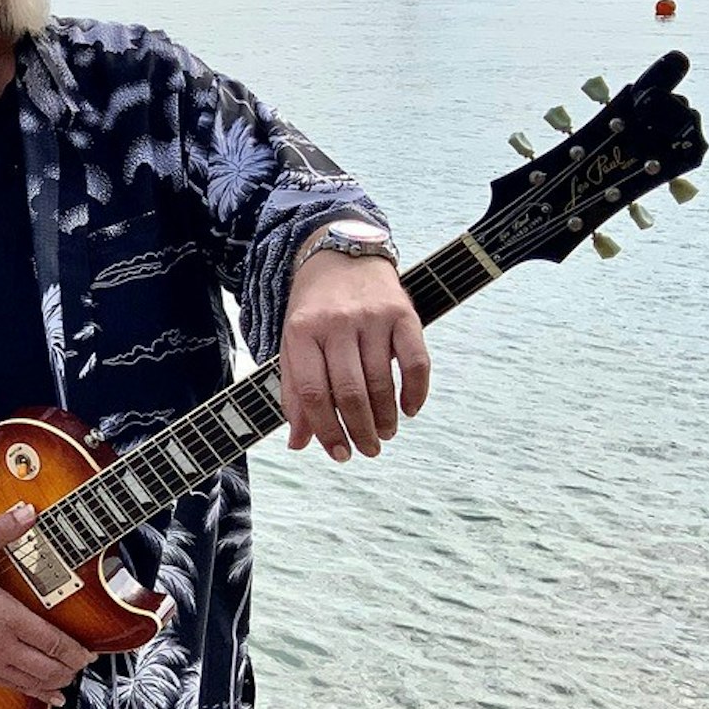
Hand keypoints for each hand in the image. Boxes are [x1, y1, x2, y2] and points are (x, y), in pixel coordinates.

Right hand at [0, 503, 95, 704]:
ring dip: (54, 683)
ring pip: (31, 682)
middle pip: (47, 668)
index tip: (89, 652)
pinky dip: (34, 693)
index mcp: (5, 616)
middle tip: (83, 664)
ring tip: (69, 680)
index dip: (74, 651)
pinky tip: (47, 697)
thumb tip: (28, 511)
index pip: (51, 642)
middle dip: (69, 669)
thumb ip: (3, 529)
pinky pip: (12, 687)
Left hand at [280, 251, 429, 461]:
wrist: (340, 255)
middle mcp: (337, 323)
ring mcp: (372, 317)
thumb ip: (294, 392)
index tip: (338, 453)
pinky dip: (416, 392)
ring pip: (382, 381)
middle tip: (367, 450)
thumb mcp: (293, 343)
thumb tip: (298, 444)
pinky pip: (416, 362)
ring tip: (385, 433)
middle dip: (360, 430)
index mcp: (302, 332)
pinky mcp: (404, 313)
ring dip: (386, 417)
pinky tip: (409, 410)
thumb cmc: (313, 310)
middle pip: (350, 391)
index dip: (326, 430)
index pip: (313, 392)